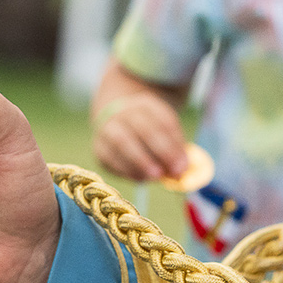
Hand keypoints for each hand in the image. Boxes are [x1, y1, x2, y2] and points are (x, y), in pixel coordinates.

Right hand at [90, 64, 189, 181]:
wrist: (116, 122)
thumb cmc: (148, 132)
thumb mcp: (165, 132)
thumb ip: (175, 150)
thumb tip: (180, 172)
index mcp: (146, 105)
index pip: (162, 120)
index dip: (173, 144)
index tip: (183, 165)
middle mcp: (124, 112)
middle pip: (143, 128)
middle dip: (160, 151)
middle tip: (172, 171)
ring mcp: (108, 127)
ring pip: (121, 141)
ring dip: (140, 160)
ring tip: (155, 176)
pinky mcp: (99, 147)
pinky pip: (110, 158)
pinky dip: (126, 169)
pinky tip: (141, 178)